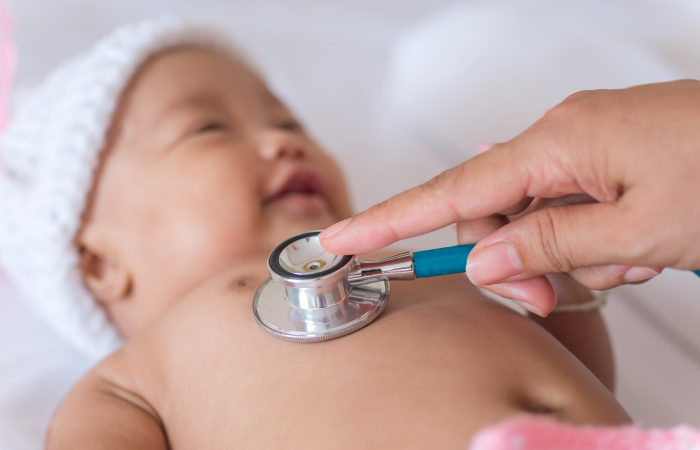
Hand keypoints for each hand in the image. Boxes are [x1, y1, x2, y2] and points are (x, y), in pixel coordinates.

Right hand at [320, 80, 699, 314]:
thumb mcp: (642, 231)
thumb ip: (551, 245)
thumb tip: (487, 261)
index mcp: (559, 141)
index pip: (452, 191)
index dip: (391, 219)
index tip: (342, 238)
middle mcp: (562, 137)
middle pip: (492, 211)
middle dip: (513, 262)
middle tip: (553, 297)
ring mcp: (584, 147)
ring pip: (533, 217)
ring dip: (562, 257)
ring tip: (627, 264)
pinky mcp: (606, 160)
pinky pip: (568, 210)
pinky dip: (589, 243)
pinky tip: (636, 250)